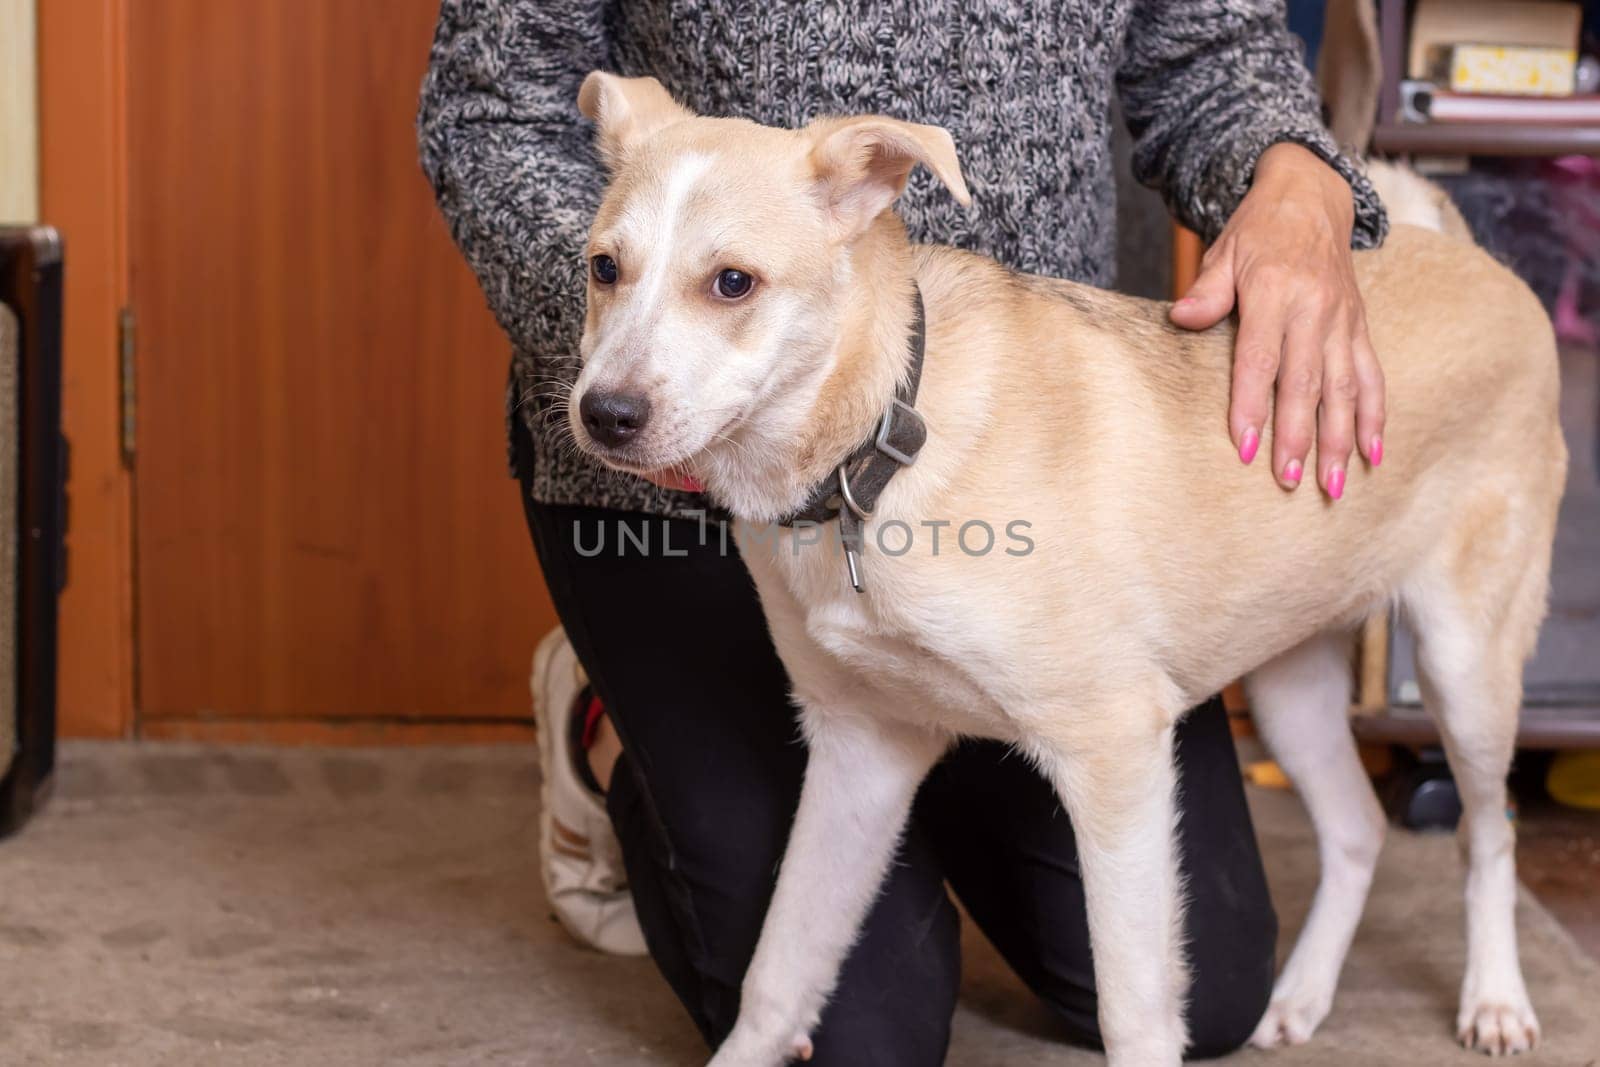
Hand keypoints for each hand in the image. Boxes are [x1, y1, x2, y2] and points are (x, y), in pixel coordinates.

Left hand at [1170, 142, 1383, 498]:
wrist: (1312, 197)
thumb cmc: (1258, 231)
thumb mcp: (1223, 251)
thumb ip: (1207, 290)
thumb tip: (1181, 317)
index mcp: (1274, 292)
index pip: (1260, 359)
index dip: (1252, 405)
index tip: (1246, 448)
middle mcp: (1314, 309)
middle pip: (1306, 383)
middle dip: (1298, 437)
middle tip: (1287, 481)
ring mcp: (1343, 320)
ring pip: (1344, 387)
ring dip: (1339, 439)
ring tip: (1333, 485)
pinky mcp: (1360, 325)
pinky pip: (1371, 375)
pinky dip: (1374, 415)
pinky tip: (1373, 454)